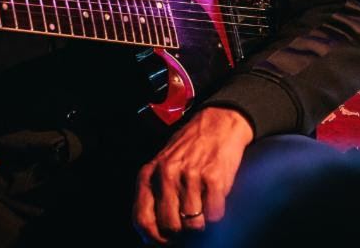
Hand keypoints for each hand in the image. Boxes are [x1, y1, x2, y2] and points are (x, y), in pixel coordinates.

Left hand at [133, 107, 253, 243]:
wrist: (217, 123)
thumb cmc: (189, 148)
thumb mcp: (162, 166)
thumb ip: (155, 195)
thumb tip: (152, 235)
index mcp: (149, 174)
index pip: (142, 220)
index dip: (154, 239)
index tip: (165, 242)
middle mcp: (166, 175)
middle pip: (170, 227)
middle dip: (181, 234)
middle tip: (188, 227)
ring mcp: (190, 176)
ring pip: (194, 225)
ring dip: (201, 225)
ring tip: (203, 210)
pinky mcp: (214, 177)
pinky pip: (214, 216)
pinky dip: (216, 215)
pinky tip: (214, 201)